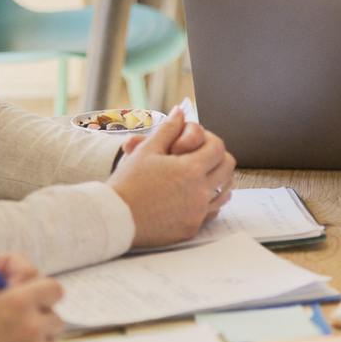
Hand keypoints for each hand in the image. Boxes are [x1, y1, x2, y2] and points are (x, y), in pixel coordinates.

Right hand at [111, 110, 234, 244]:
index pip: (218, 148)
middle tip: (200, 157)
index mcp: (191, 169)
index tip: (196, 143)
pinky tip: (194, 197)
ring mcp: (197, 213)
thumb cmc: (128, 182)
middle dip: (217, 158)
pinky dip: (207, 202)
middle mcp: (200, 193)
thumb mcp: (147, 150)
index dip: (209, 140)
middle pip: (227, 168)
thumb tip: (181, 112)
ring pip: (224, 192)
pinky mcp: (191, 229)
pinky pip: (211, 212)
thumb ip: (169, 129)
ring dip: (216, 180)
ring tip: (199, 176)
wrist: (114, 218)